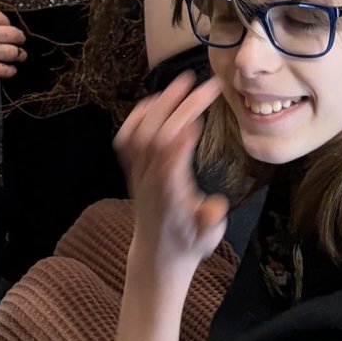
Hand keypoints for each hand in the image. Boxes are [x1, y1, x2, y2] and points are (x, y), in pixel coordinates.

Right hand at [0, 3, 25, 81]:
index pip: (2, 17)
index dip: (6, 21)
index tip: (6, 25)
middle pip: (14, 34)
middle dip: (19, 37)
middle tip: (21, 39)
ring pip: (14, 52)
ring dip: (20, 54)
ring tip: (22, 55)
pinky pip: (5, 70)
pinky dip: (11, 71)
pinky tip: (12, 71)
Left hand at [116, 70, 229, 280]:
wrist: (157, 257)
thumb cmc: (187, 244)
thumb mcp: (207, 240)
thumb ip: (210, 222)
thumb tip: (214, 208)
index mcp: (169, 194)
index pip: (170, 157)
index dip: (182, 135)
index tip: (201, 117)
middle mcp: (149, 179)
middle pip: (158, 136)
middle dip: (179, 108)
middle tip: (205, 85)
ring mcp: (138, 173)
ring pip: (141, 132)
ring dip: (160, 104)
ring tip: (183, 83)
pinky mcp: (133, 169)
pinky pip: (127, 138)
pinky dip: (138, 115)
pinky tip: (156, 100)